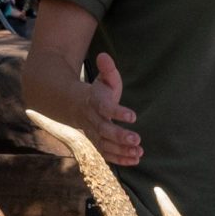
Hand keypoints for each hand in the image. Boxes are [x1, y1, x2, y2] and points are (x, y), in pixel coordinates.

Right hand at [80, 52, 141, 166]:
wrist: (75, 106)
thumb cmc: (97, 92)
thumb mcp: (102, 78)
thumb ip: (107, 69)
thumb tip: (104, 55)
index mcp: (94, 102)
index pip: (105, 108)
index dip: (118, 112)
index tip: (133, 116)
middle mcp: (92, 120)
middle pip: (104, 131)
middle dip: (120, 136)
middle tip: (137, 139)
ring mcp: (94, 134)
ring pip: (105, 145)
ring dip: (121, 150)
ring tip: (139, 152)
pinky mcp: (98, 143)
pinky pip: (107, 154)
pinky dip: (120, 159)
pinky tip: (135, 160)